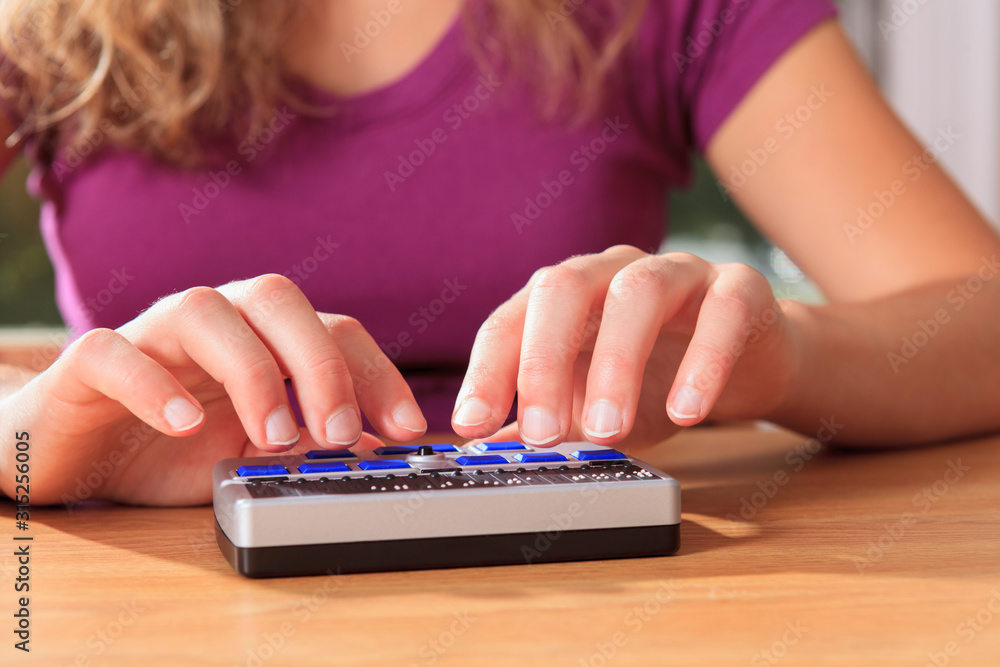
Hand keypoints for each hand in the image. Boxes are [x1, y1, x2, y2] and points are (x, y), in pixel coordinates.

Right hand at [1, 274, 425, 504]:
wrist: (68, 452)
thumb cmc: (164, 447)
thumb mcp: (250, 458)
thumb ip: (306, 451)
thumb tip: (379, 456)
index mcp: (259, 337)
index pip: (333, 330)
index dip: (376, 373)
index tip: (407, 430)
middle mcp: (213, 322)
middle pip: (276, 299)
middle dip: (320, 364)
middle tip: (341, 434)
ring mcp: (150, 335)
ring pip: (203, 310)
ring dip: (249, 372)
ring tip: (273, 439)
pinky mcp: (88, 363)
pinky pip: (117, 352)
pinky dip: (152, 383)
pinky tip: (182, 424)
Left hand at [451, 246, 800, 448]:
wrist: (748, 365)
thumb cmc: (659, 381)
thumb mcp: (592, 410)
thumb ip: (549, 425)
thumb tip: (493, 453)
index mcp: (565, 297)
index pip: (511, 321)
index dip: (487, 370)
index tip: (472, 424)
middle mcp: (612, 272)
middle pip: (563, 290)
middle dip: (543, 361)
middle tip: (541, 434)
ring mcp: (676, 273)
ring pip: (637, 294)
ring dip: (617, 364)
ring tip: (608, 430)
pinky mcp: (738, 289)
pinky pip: (722, 312)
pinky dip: (704, 361)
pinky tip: (688, 412)